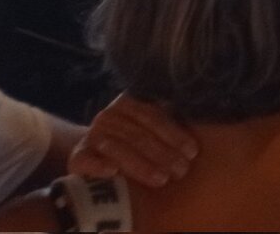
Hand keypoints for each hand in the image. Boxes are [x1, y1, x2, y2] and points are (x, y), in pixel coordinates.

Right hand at [69, 96, 197, 187]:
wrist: (97, 152)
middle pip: (139, 135)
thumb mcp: (151, 125)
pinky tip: (113, 172)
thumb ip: (170, 120)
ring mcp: (91, 134)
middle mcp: (108, 115)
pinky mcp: (77, 155)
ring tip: (162, 179)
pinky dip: (98, 165)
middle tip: (181, 171)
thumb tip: (202, 115)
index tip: (192, 152)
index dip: (174, 135)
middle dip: (163, 154)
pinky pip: (86, 160)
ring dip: (141, 165)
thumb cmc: (135, 137)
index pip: (154, 116)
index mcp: (129, 101)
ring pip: (118, 148)